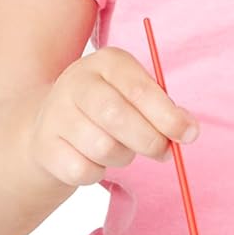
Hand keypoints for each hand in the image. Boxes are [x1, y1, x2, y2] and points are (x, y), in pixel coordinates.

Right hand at [26, 47, 199, 188]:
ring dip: (122, 157)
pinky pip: (84, 171)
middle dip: (149, 141)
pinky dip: (98, 172)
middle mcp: (76, 81)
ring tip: (120, 148)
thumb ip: (163, 110)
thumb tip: (188, 130)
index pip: (140, 89)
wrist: (53, 123)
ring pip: (103, 148)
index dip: (168, 116)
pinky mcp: (44, 145)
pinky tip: (93, 158)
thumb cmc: (109, 107)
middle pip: (117, 117)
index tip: (189, 135)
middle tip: (163, 152)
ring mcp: (56, 113)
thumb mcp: (136, 97)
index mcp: (106, 62)